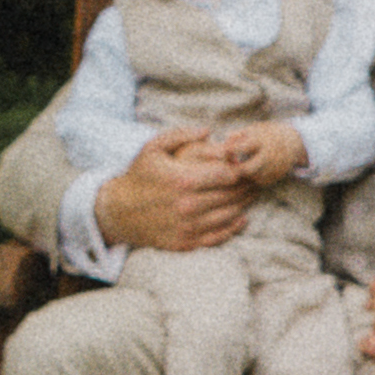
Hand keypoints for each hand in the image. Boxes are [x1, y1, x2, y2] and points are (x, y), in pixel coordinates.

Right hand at [93, 140, 251, 258]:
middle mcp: (188, 205)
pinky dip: (234, 228)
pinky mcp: (186, 243)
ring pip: (229, 216)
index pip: (227, 174)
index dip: (240, 169)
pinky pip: (219, 237)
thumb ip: (181, 135)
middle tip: (255, 181)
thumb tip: (208, 131)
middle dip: (247, 187)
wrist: (119, 211)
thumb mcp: (153, 148)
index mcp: (183, 180)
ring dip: (244, 205)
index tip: (243, 166)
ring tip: (251, 196)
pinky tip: (241, 218)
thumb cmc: (139, 176)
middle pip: (232, 195)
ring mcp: (188, 226)